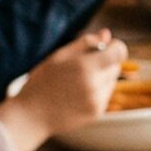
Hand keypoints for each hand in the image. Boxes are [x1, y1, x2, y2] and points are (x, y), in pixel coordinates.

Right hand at [0, 30, 124, 150]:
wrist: (31, 116)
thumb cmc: (42, 81)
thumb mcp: (59, 56)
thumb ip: (86, 43)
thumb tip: (106, 34)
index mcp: (85, 66)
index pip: (119, 52)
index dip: (115, 48)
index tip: (105, 48)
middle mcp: (94, 84)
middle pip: (115, 66)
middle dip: (104, 63)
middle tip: (81, 67)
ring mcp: (97, 101)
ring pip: (111, 81)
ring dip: (101, 78)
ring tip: (76, 83)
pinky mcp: (97, 113)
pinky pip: (105, 96)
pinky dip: (96, 93)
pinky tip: (76, 96)